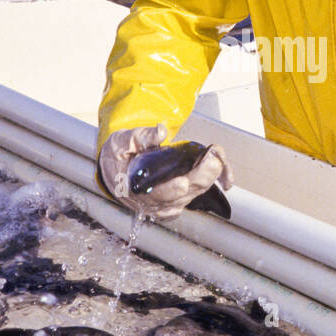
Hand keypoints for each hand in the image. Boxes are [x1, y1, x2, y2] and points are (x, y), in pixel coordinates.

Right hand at [98, 125, 232, 220]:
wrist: (115, 170)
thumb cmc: (118, 156)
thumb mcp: (122, 141)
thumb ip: (142, 137)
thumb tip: (161, 131)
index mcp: (136, 190)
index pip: (156, 194)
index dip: (171, 189)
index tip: (184, 182)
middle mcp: (153, 202)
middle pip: (182, 194)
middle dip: (201, 176)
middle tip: (213, 158)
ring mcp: (167, 204)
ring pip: (194, 194)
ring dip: (209, 176)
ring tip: (218, 156)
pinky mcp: (177, 201)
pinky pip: (197, 194)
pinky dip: (210, 182)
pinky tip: (221, 169)